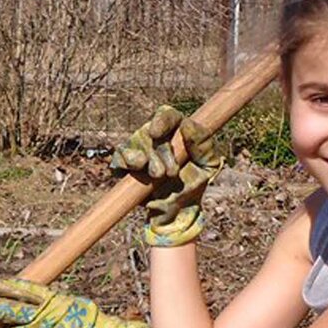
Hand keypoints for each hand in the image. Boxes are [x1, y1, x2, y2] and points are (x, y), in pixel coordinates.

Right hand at [110, 105, 221, 246]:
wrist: (178, 211)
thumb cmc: (194, 184)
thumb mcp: (208, 166)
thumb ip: (204, 144)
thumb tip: (187, 125)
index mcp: (176, 132)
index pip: (167, 116)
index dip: (161, 121)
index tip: (156, 133)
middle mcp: (156, 138)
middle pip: (151, 132)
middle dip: (161, 153)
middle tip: (171, 173)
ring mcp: (139, 150)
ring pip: (135, 144)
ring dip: (146, 159)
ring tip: (157, 176)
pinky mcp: (126, 166)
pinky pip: (119, 158)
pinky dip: (125, 162)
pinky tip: (137, 168)